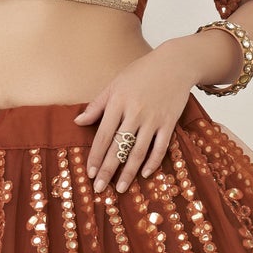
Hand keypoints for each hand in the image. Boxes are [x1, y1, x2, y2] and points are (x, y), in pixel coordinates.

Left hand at [73, 44, 197, 194]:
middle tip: (100, 188)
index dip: (96, 156)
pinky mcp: (169, 123)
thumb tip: (78, 121)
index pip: (103, 135)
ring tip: (120, 188)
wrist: (174, 64)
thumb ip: (97, 105)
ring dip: (128, 172)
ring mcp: (153, 119)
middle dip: (108, 170)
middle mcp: (135, 113)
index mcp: (118, 102)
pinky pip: (160, 147)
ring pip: (138, 151)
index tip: (89, 173)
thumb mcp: (115, 84)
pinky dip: (152, 162)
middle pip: (118, 147)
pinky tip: (144, 174)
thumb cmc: (141, 73)